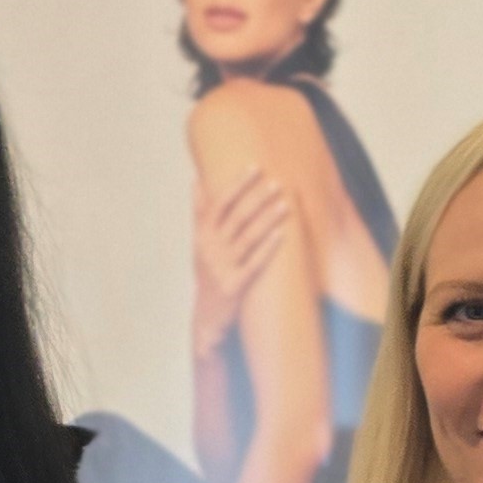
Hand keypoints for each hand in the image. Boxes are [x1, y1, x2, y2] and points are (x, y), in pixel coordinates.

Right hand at [189, 160, 292, 355]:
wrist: (206, 316)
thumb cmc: (207, 273)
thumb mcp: (199, 243)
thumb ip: (200, 213)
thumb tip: (197, 181)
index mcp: (202, 236)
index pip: (218, 204)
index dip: (236, 185)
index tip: (254, 167)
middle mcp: (210, 250)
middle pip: (235, 218)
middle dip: (256, 198)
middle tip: (276, 182)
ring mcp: (222, 268)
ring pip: (246, 238)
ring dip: (266, 219)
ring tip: (284, 203)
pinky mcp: (235, 286)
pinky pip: (254, 263)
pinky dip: (268, 248)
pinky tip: (282, 234)